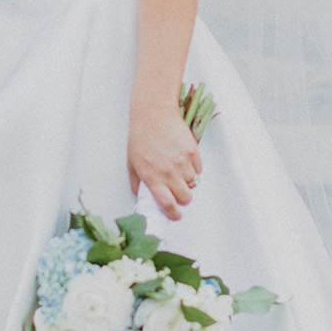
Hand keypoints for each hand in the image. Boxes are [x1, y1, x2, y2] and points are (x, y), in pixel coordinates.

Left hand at [127, 104, 201, 219]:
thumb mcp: (132, 164)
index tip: (175, 215)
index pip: (167, 204)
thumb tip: (145, 198)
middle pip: (186, 198)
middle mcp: (169, 172)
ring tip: (178, 171)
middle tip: (177, 192)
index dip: (174, 214)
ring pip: (193, 183)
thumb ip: (139, 184)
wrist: (153, 115)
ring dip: (187, 182)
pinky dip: (193, 169)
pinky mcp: (193, 151)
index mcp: (153, 177)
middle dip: (182, 199)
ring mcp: (183, 162)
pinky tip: (183, 160)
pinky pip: (198, 169)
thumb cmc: (140, 139)